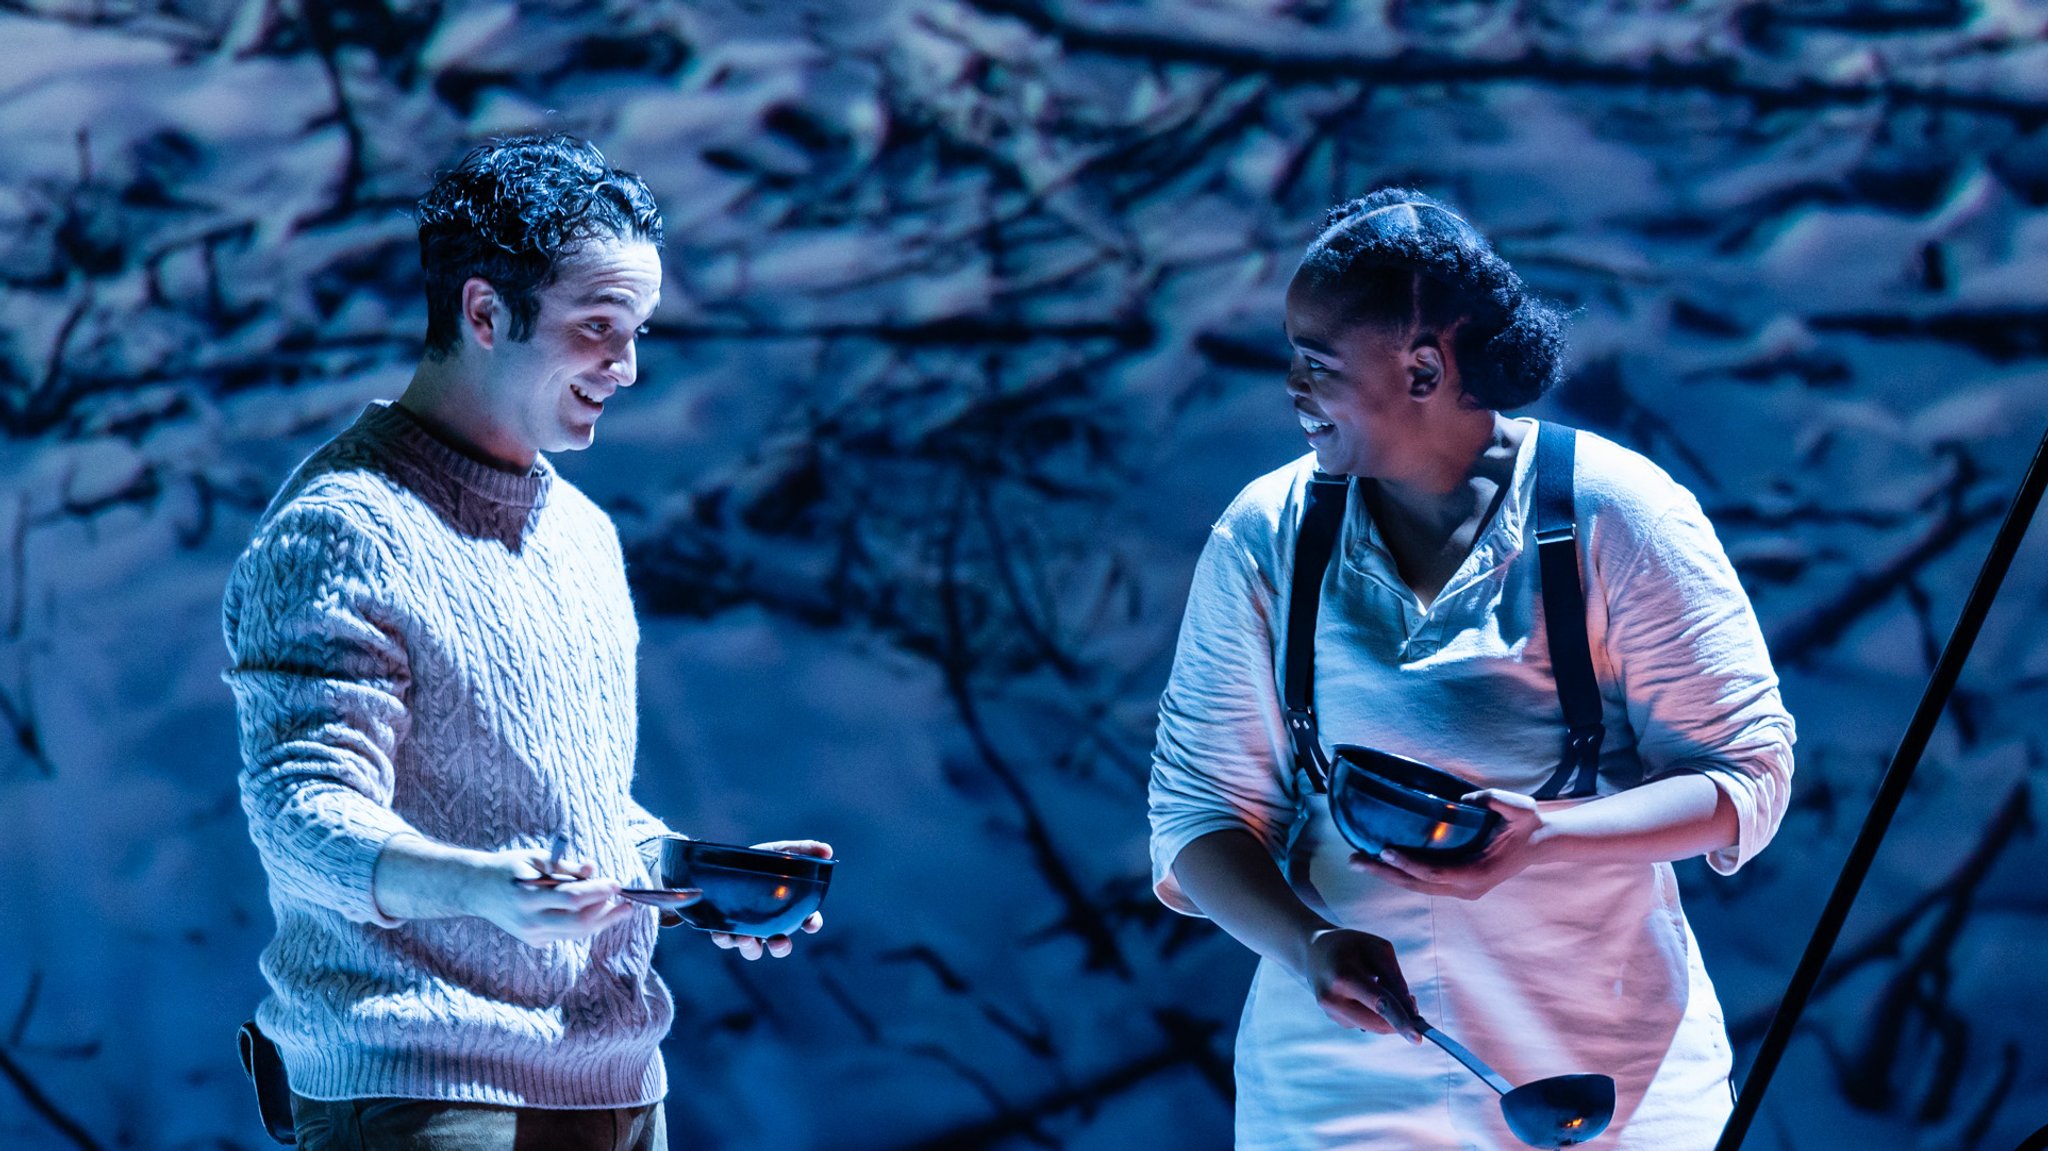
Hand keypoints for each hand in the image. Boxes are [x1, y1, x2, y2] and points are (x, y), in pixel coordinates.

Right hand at [474, 847, 637, 947]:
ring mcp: (531, 935)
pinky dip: (584, 925)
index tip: (616, 883)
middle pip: (578, 924)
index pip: (571, 899)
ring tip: (618, 908)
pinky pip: (567, 935)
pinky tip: (595, 913)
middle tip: (627, 904)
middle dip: (607, 915)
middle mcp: (529, 921)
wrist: (476, 890)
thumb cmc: (509, 868)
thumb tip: (593, 869)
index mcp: (527, 897)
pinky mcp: (534, 941)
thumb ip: (564, 866)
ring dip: (601, 921)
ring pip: (575, 934)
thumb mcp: (535, 858)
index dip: (597, 892)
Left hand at [709, 839, 830, 959]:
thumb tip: (827, 850)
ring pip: (752, 949)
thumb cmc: (759, 860)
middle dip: (781, 947)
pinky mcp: (725, 928)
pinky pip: (725, 940)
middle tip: (778, 942)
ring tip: (746, 938)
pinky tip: (721, 933)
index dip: (812, 924)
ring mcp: (748, 929)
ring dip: (751, 948)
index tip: (811, 923)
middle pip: (780, 945)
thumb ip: (805, 849)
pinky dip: (724, 939)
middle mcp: (770, 924)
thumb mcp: (782, 850)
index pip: (807, 921)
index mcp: (789, 908)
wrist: (725, 859)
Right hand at [1299, 927, 1421, 1040]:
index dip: (1400, 1021)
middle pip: (1379, 1023)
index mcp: (1344, 976)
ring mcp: (1331, 1012)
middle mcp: (1333, 999)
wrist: (1313, 950)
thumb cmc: (1351, 946)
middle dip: (1400, 1019)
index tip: (1418, 1039)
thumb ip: (1395, 978)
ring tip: (1380, 984)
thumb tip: (1411, 1011)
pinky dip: (1374, 1013)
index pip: (1379, 1003)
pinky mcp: (1334, 1019)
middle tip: (1412, 1001)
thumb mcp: (1377, 948)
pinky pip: (1366, 1022)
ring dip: (1387, 1014)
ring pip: (1374, 1026)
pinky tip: (1364, 992)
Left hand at [1354, 788, 1546, 900]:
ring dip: (1387, 874)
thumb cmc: (1527, 823)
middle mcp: (1467, 888)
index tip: (1385, 850)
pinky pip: (1423, 881)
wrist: (1539, 842)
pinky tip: (1380, 861)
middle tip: (1354, 860)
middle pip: (1418, 885)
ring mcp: (1461, 888)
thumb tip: (1466, 798)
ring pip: (1417, 886)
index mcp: (1479, 874)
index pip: (1436, 873)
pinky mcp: (1457, 883)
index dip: (1409, 864)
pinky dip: (1401, 872)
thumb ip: (1496, 800)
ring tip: (1358, 861)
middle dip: (1385, 873)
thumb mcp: (1519, 807)